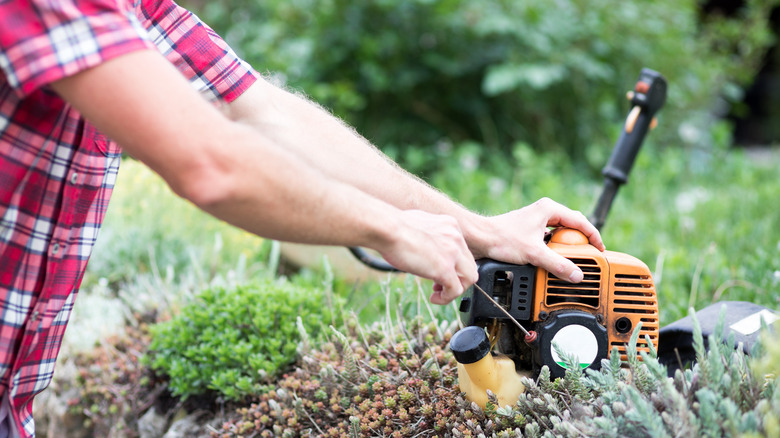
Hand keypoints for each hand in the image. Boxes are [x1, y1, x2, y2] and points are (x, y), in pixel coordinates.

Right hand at [375, 210, 477, 304]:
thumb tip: (423, 245)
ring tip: (438, 293)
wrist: (386, 228)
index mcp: (450, 225)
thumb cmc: (392, 226)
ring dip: (456, 288)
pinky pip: (455, 290)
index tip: (438, 269)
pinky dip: (447, 298)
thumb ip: (428, 235)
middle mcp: (456, 237)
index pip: (462, 250)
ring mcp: (453, 253)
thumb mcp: (418, 224)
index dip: (453, 264)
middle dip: (457, 277)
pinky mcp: (445, 268)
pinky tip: (434, 298)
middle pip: (470, 264)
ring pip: (469, 277)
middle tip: (439, 284)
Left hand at [474, 197, 603, 282]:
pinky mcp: (529, 230)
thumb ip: (557, 264)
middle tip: (588, 257)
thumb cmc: (501, 238)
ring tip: (572, 261)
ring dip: (566, 247)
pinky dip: (554, 249)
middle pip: (572, 226)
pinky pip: (549, 239)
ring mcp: (536, 220)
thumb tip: (577, 275)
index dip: (593, 237)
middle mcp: (544, 211)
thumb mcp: (534, 254)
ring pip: (560, 233)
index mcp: (549, 209)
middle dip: (581, 242)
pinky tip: (553, 260)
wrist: (479, 239)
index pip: (581, 222)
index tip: (600, 251)